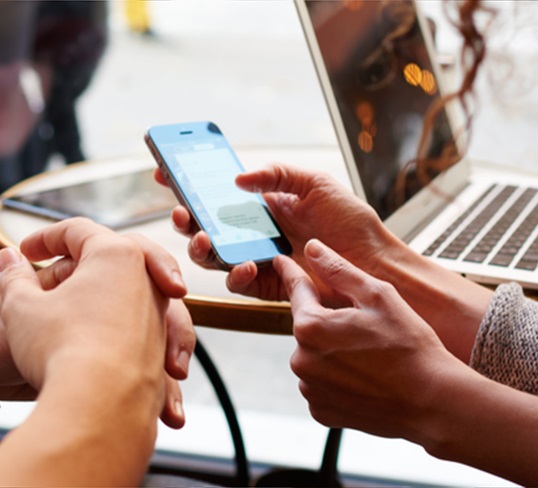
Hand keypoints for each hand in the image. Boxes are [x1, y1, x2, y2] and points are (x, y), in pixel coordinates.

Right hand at [0, 219, 193, 426]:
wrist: (99, 408)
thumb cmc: (61, 349)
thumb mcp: (21, 307)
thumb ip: (13, 277)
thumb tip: (7, 259)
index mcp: (115, 255)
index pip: (78, 230)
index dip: (45, 237)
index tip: (24, 251)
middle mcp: (147, 281)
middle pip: (118, 253)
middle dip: (87, 258)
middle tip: (60, 266)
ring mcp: (158, 317)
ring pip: (136, 293)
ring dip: (106, 298)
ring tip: (73, 313)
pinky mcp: (160, 352)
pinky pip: (142, 331)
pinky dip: (119, 333)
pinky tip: (95, 348)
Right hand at [157, 164, 400, 302]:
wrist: (374, 263)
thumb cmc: (350, 222)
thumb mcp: (315, 184)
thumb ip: (277, 174)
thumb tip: (237, 179)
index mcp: (263, 204)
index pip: (217, 192)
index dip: (188, 185)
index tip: (163, 175)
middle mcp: (254, 232)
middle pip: (206, 226)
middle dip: (186, 220)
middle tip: (182, 213)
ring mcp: (258, 259)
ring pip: (214, 256)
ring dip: (202, 248)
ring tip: (204, 240)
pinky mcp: (267, 286)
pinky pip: (238, 282)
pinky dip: (235, 273)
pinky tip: (245, 265)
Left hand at [278, 239, 474, 438]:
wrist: (431, 401)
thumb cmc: (409, 347)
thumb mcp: (378, 295)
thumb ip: (339, 270)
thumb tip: (312, 249)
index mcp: (310, 327)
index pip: (296, 290)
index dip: (291, 272)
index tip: (280, 261)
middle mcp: (301, 360)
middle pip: (308, 327)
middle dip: (329, 322)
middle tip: (366, 328)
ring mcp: (310, 389)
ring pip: (314, 357)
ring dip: (333, 352)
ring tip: (370, 357)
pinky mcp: (321, 411)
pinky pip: (322, 385)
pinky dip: (338, 379)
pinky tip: (365, 378)